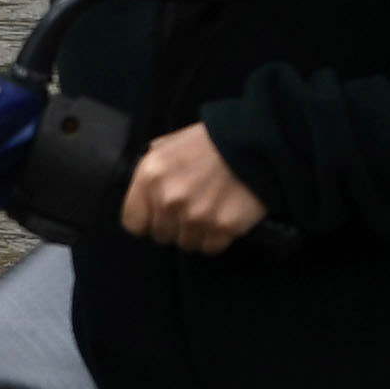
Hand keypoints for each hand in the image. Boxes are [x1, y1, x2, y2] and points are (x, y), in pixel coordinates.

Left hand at [120, 123, 267, 253]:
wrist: (255, 141)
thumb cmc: (211, 141)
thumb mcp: (171, 144)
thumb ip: (152, 168)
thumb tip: (142, 189)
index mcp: (150, 175)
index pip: (133, 223)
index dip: (147, 221)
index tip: (159, 217)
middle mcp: (168, 198)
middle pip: (161, 236)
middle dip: (174, 226)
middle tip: (192, 208)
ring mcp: (195, 215)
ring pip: (186, 244)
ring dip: (197, 232)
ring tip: (210, 210)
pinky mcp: (222, 227)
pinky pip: (210, 247)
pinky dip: (217, 237)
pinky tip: (224, 217)